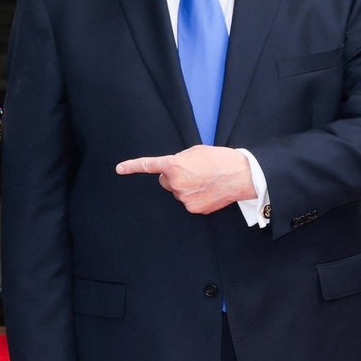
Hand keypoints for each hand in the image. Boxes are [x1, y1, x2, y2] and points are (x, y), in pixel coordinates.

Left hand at [116, 146, 255, 214]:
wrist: (241, 175)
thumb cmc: (220, 159)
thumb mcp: (195, 151)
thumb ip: (179, 159)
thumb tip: (172, 170)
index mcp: (174, 165)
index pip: (149, 165)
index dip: (132, 166)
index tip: (119, 169)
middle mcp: (175, 184)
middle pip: (165, 181)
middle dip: (174, 177)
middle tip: (193, 172)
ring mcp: (184, 198)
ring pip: (177, 192)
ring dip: (186, 187)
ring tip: (205, 180)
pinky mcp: (193, 209)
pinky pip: (188, 202)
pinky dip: (195, 197)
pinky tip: (208, 190)